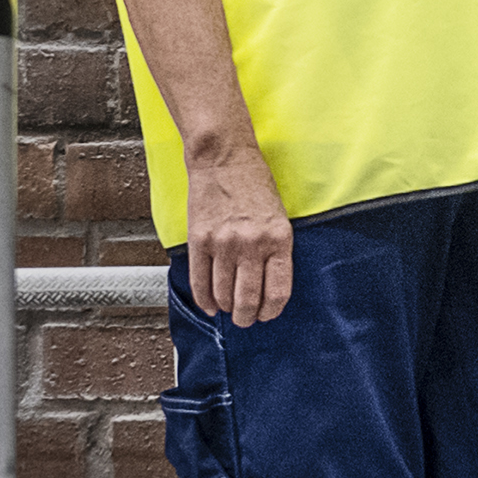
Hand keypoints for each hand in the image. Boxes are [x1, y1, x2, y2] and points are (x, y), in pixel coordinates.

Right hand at [181, 144, 296, 327]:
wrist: (223, 157)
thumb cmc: (253, 183)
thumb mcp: (278, 216)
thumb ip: (275, 250)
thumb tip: (268, 287)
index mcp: (278, 238)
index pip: (278, 291)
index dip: (271, 311)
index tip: (266, 315)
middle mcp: (252, 244)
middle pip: (249, 299)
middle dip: (247, 317)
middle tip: (245, 320)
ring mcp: (224, 243)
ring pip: (223, 294)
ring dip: (226, 308)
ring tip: (228, 308)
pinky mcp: (199, 240)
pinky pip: (200, 281)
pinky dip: (204, 299)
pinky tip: (210, 304)